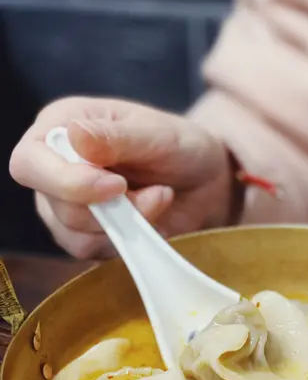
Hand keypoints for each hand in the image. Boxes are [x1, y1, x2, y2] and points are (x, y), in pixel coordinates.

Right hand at [10, 97, 232, 258]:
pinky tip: (154, 220)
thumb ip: (115, 139)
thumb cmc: (180, 146)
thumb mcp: (157, 134)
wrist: (205, 181)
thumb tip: (72, 134)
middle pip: (55, 207)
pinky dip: (130, 241)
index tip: (117, 186)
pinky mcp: (87, 235)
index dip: (66, 182)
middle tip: (158, 192)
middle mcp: (54, 167)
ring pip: (75, 236)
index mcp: (61, 126)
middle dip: (113, 209)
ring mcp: (66, 204)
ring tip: (160, 198)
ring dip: (127, 225)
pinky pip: (96, 253)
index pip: (29, 163)